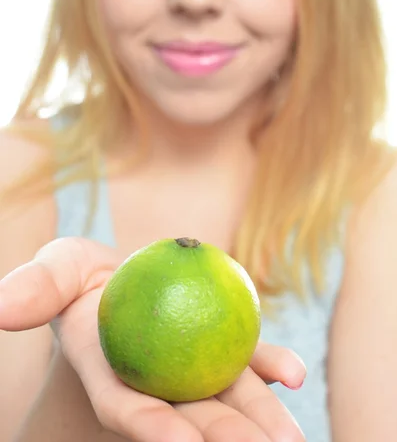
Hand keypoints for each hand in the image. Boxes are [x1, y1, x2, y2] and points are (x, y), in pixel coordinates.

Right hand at [0, 237, 305, 441]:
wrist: (121, 280)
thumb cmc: (82, 279)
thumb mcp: (57, 271)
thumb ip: (36, 287)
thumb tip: (3, 307)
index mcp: (114, 375)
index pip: (130, 407)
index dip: (152, 428)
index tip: (179, 441)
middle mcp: (157, 384)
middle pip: (189, 419)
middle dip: (222, 440)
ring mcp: (193, 371)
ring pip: (227, 400)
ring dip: (261, 420)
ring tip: (292, 439)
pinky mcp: (219, 350)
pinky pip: (247, 361)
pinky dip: (270, 367)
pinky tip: (294, 373)